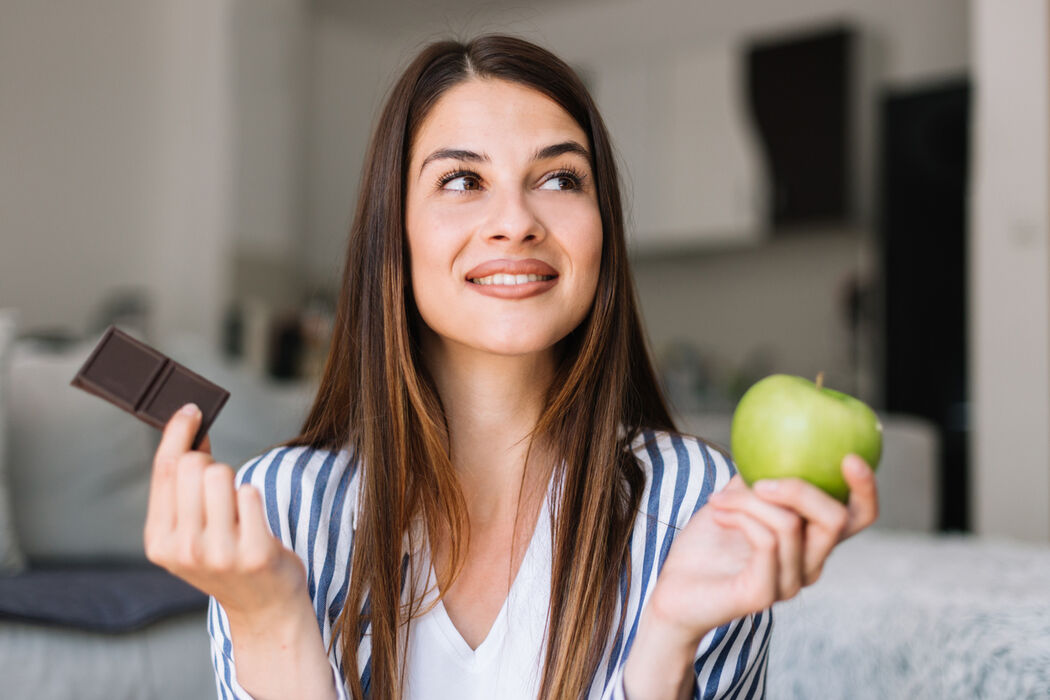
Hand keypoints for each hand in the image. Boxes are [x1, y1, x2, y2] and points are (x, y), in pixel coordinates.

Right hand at [143, 403, 307, 623]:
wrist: (264, 608)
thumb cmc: (228, 559)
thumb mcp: (192, 531)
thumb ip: (183, 488)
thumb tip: (190, 430)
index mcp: (159, 542)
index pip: (164, 470)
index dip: (177, 433)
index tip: (191, 409)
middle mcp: (184, 549)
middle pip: (193, 465)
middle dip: (210, 463)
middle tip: (221, 486)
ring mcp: (219, 553)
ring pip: (221, 474)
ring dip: (234, 481)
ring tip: (238, 511)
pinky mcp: (254, 553)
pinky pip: (250, 492)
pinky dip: (254, 497)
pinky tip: (254, 521)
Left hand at [645, 455, 877, 645]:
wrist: (673, 590)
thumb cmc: (706, 544)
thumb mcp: (735, 498)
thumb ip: (759, 474)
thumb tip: (773, 436)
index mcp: (811, 541)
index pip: (859, 517)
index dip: (865, 488)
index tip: (849, 457)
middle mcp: (809, 565)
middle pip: (836, 521)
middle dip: (800, 489)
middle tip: (758, 480)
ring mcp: (789, 583)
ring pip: (790, 524)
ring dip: (749, 501)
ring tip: (717, 498)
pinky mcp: (764, 595)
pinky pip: (766, 542)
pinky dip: (740, 517)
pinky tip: (717, 513)